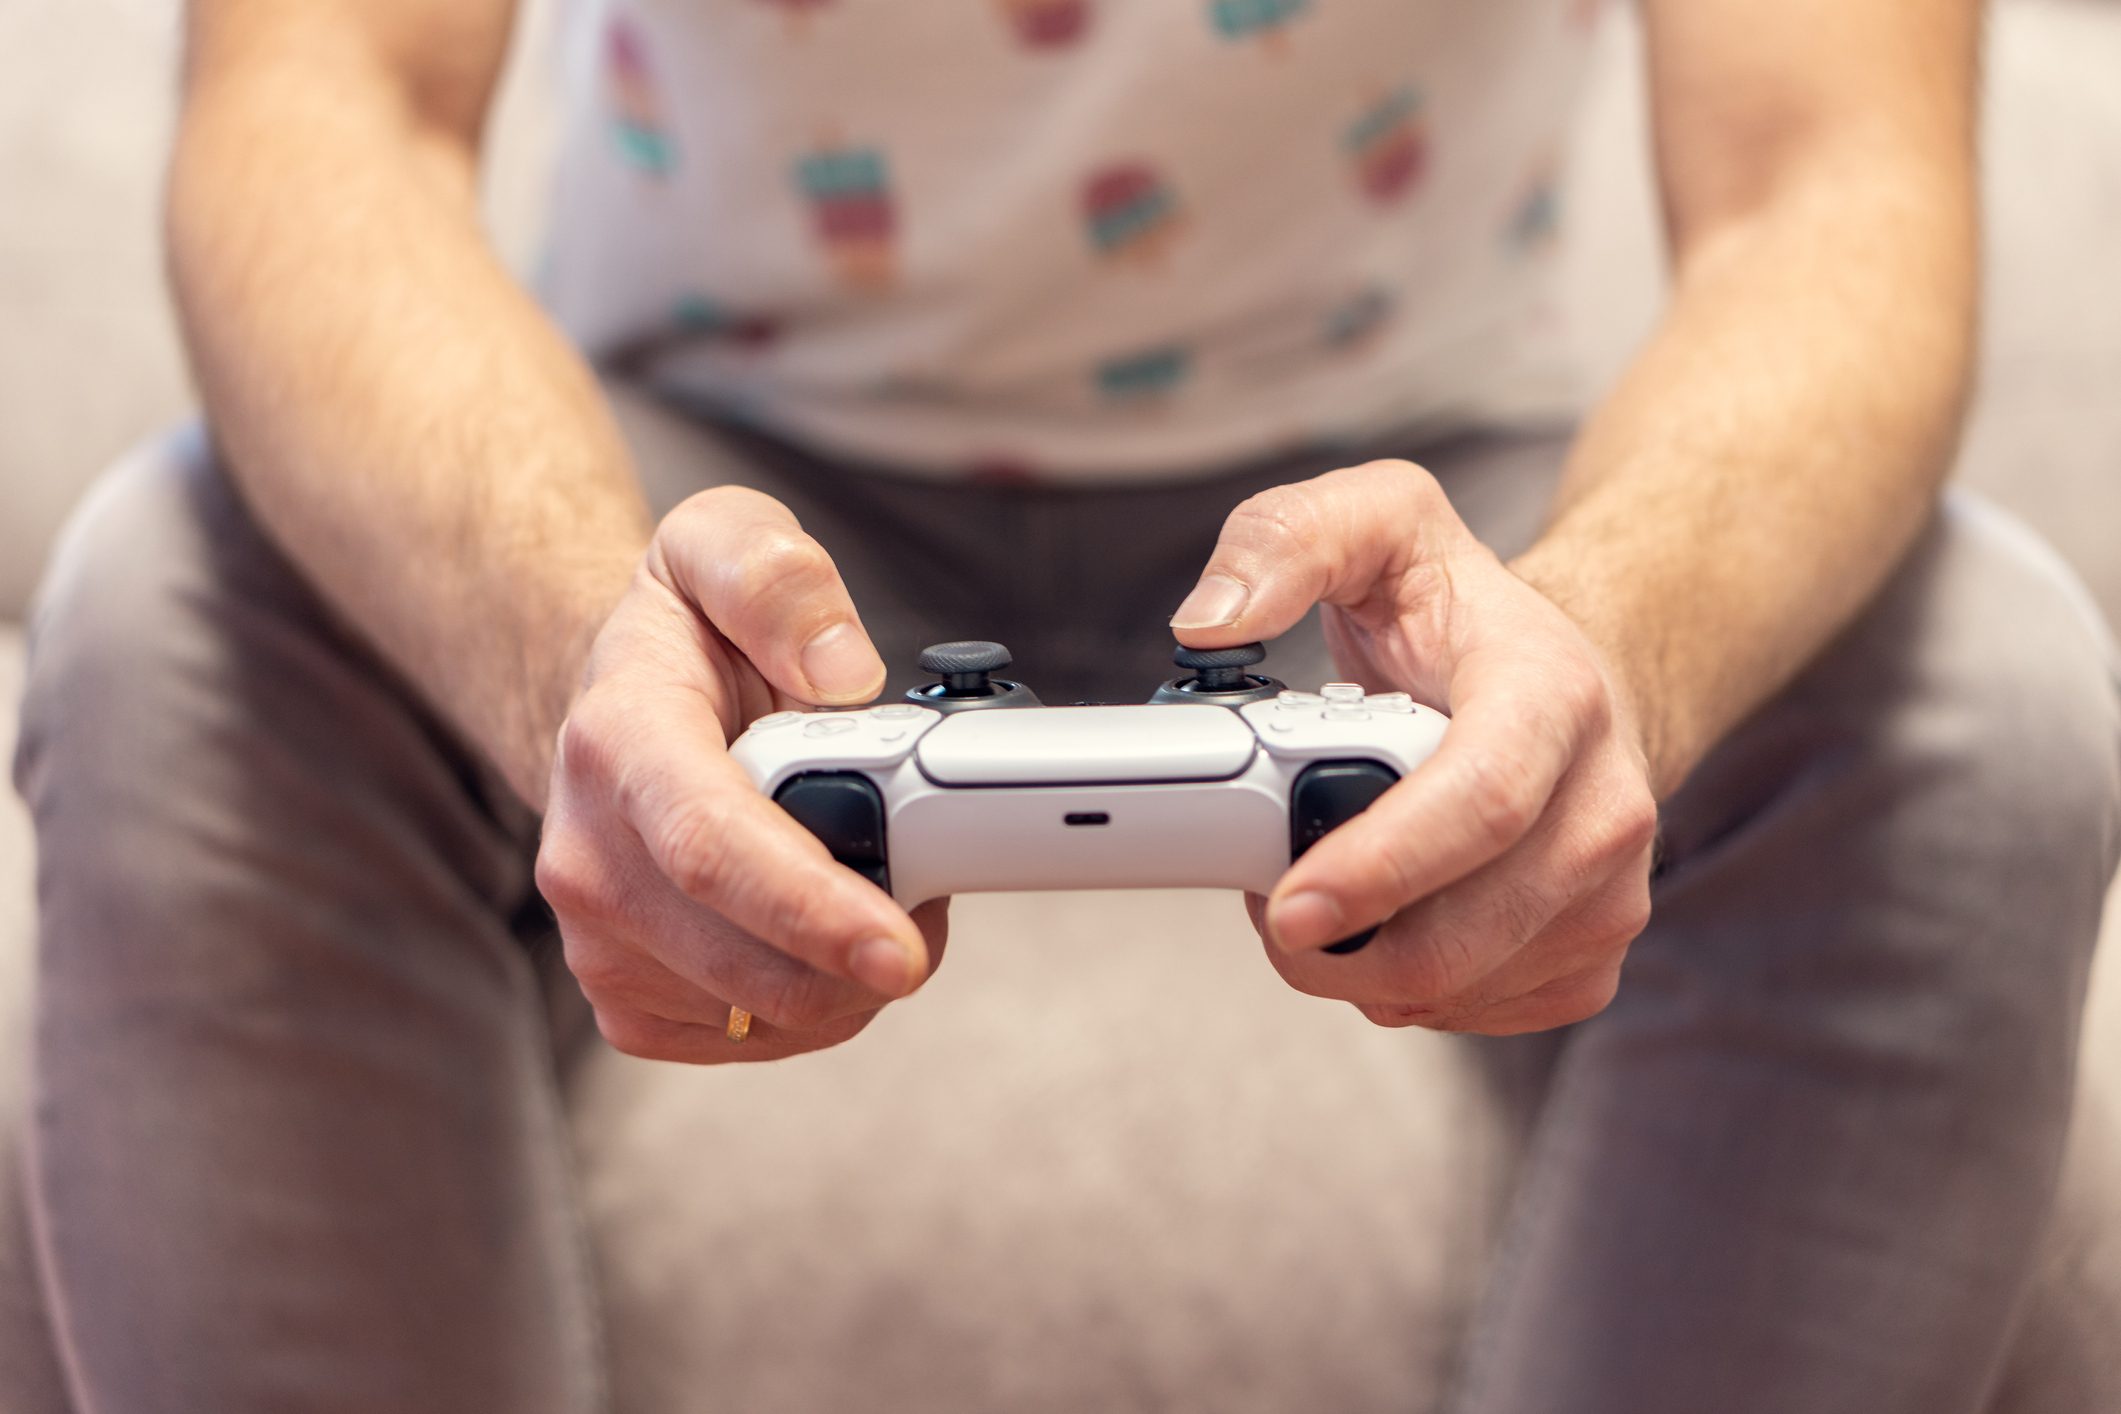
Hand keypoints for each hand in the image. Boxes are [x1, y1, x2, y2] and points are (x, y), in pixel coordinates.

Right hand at [536, 488, 944, 1062]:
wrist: (615, 707)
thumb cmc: (687, 634)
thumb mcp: (726, 542)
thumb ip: (781, 582)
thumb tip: (845, 675)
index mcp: (618, 741)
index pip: (713, 848)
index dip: (813, 910)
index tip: (902, 948)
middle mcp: (589, 855)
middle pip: (747, 955)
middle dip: (865, 949)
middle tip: (930, 893)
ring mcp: (600, 941)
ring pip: (762, 1010)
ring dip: (850, 974)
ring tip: (872, 889)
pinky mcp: (628, 1000)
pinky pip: (749, 1037)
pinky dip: (816, 1004)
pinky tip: (823, 936)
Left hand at [1172, 461, 1657, 1034]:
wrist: (1573, 677)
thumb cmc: (1461, 611)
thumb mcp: (1376, 522)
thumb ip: (1286, 542)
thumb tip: (1209, 619)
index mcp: (1554, 695)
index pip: (1482, 803)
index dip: (1381, 868)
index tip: (1290, 905)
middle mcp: (1607, 804)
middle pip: (1465, 932)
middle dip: (1339, 946)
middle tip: (1269, 906)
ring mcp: (1611, 893)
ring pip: (1459, 989)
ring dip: (1357, 970)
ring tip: (1320, 894)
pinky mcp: (1592, 956)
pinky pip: (1476, 1013)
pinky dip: (1404, 992)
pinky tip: (1382, 925)